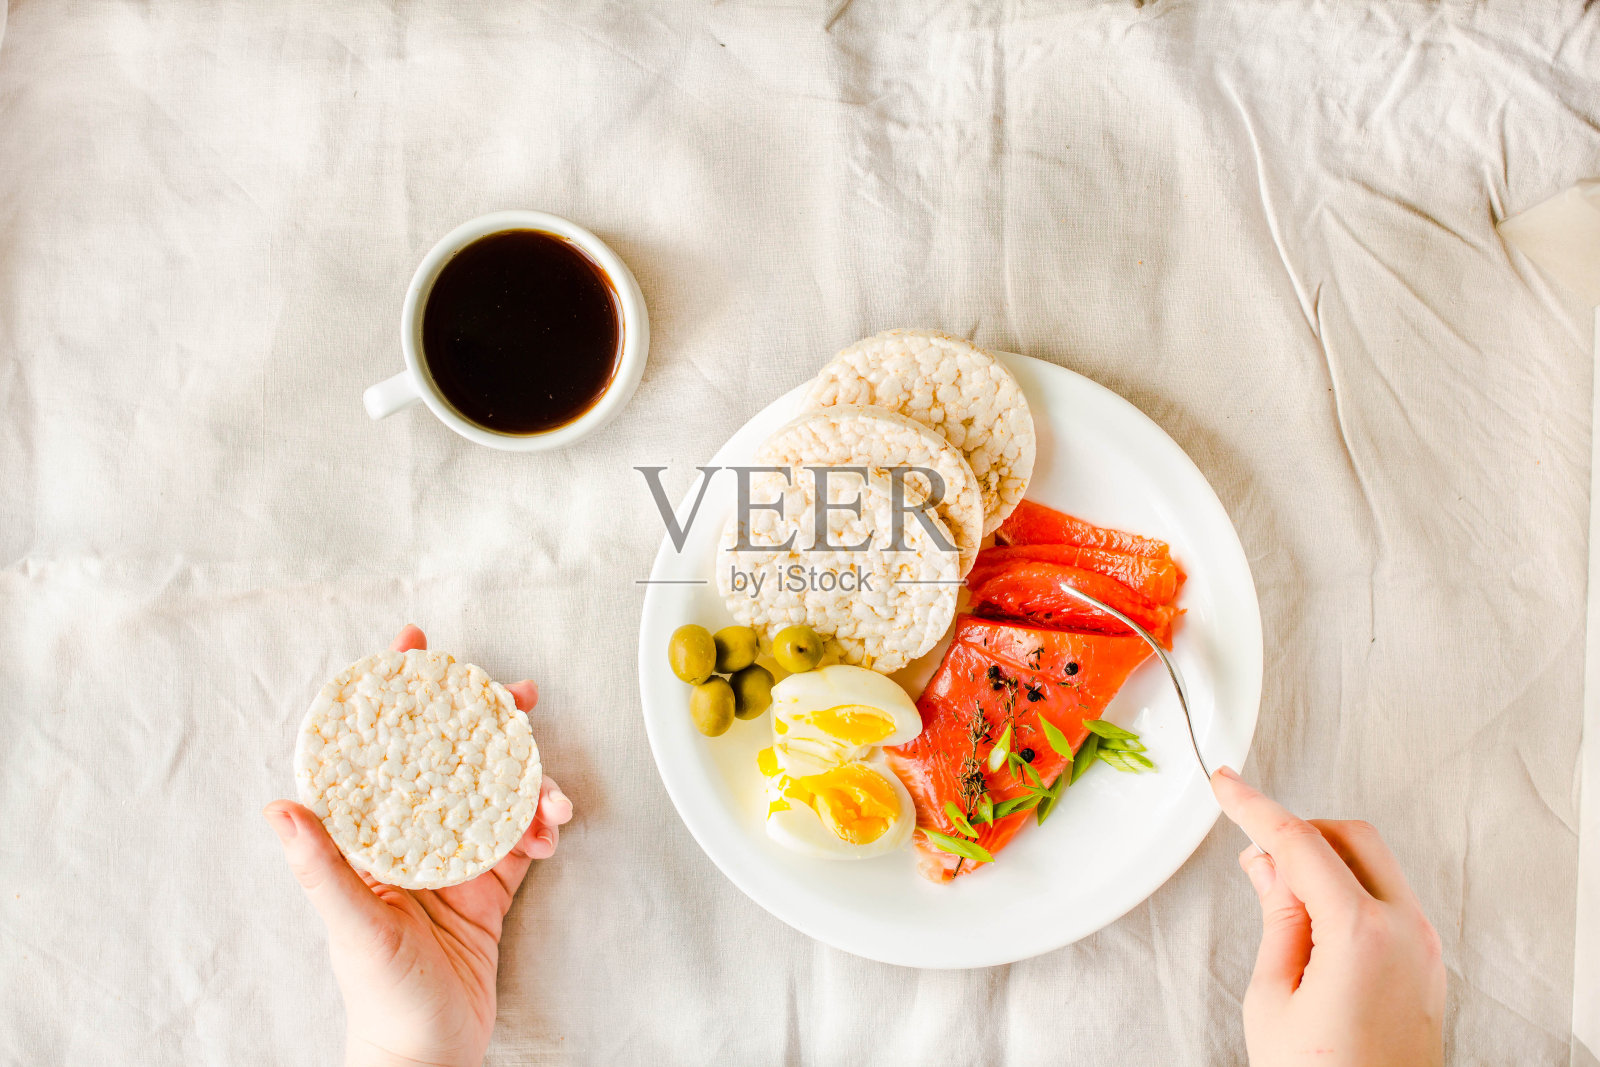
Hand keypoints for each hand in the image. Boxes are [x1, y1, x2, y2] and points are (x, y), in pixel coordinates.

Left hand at [265, 625, 572, 1066]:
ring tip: (553, 796)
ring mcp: (454, 862)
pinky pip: (522, 840)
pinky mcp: (490, 888)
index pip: (376, 755)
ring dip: (530, 783)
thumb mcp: (353, 931)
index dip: (392, 699)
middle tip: (517, 696)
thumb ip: (323, 870)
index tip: (411, 649)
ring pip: (497, 794)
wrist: (430, 1060)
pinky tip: (552, 836)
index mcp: (368, 843)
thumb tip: (279, 809)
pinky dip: (543, 830)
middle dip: (486, 724)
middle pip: (449, 760)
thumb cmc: (381, 1003)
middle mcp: (411, 842)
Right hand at [1211, 767, 1443, 1066]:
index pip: (1300, 843)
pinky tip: (1313, 918)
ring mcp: (1426, 951)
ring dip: (1325, 862)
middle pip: (1350, 838)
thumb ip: (1277, 919)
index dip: (1255, 808)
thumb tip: (1269, 866)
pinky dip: (1349, 891)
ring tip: (1276, 894)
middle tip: (1252, 849)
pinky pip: (1389, 901)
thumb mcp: (1274, 997)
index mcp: (1362, 934)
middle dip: (1298, 831)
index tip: (1227, 785)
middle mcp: (1408, 933)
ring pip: (1374, 866)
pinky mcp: (1428, 969)